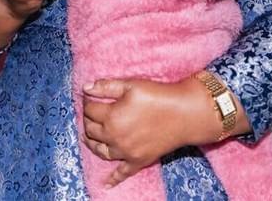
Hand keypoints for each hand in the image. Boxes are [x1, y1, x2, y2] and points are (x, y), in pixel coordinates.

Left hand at [82, 76, 245, 187]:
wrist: (185, 114)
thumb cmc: (158, 96)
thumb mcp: (130, 85)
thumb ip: (105, 87)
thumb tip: (85, 89)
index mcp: (111, 117)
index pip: (89, 110)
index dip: (88, 102)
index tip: (91, 97)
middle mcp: (115, 137)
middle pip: (91, 130)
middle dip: (88, 120)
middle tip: (92, 112)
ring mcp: (126, 152)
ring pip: (100, 151)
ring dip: (92, 143)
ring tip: (90, 136)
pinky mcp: (139, 161)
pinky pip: (122, 172)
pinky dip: (113, 179)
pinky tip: (106, 184)